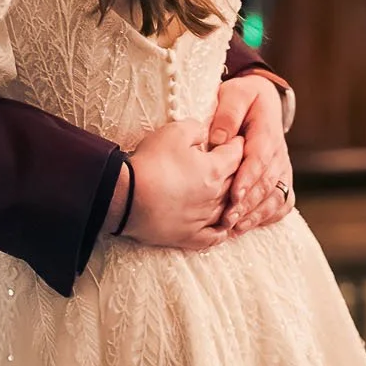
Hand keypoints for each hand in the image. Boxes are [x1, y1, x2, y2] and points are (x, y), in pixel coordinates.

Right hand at [117, 117, 242, 250]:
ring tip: (232, 194)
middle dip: (238, 171)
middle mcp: (215, 196)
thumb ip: (195, 129)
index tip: (237, 141)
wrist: (126, 197)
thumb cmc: (150, 163)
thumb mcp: (173, 132)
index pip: (237, 154)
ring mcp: (204, 218)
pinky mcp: (191, 236)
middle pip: (237, 182)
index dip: (238, 145)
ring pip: (229, 210)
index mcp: (215, 170)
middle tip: (236, 165)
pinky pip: (215, 236)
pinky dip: (222, 230)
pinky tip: (223, 226)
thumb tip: (204, 134)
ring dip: (233, 200)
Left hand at [208, 72, 293, 235]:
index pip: (259, 159)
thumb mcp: (233, 95)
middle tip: (228, 220)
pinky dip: (269, 216)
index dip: (248, 179)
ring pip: (275, 196)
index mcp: (267, 131)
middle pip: (266, 183)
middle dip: (248, 204)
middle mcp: (279, 153)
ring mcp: (282, 168)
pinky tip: (249, 225)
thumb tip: (218, 139)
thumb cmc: (242, 98)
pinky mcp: (281, 179)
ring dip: (256, 214)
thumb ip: (227, 114)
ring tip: (235, 228)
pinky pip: (282, 202)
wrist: (261, 101)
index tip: (234, 195)